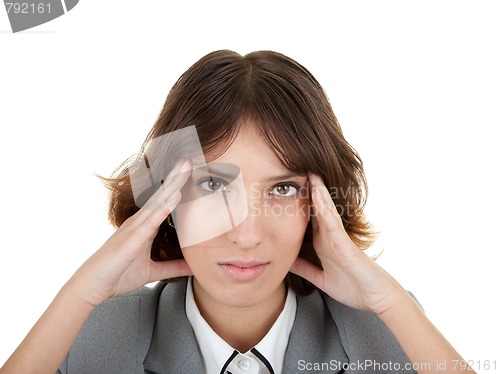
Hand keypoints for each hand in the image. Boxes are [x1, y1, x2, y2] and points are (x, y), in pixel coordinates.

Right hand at [67, 159, 193, 306]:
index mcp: (145, 227)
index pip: (165, 202)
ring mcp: (135, 226)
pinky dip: (164, 206)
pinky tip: (175, 195)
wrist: (91, 286)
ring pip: (158, 201)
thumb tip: (194, 267)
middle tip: (190, 158)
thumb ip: (173, 267)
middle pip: (162, 194)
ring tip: (186, 167)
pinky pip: (151, 219)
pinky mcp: (132, 237)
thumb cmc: (117, 275)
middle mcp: (140, 221)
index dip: (177, 186)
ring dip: (173, 183)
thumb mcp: (152, 272)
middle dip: (177, 177)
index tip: (191, 172)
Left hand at [290, 173, 403, 313]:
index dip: (293, 203)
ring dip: (316, 189)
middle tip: (291, 167)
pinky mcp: (344, 242)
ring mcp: (337, 236)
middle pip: (313, 207)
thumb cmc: (351, 287)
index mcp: (321, 241)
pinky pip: (332, 220)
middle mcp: (328, 234)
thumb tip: (284, 262)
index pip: (305, 218)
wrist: (375, 298)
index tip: (279, 187)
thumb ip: (304, 269)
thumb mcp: (319, 278)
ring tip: (306, 170)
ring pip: (323, 208)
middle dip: (304, 189)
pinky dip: (325, 206)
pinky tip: (318, 192)